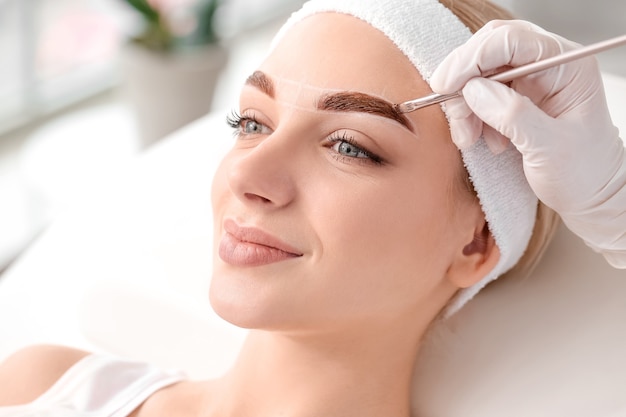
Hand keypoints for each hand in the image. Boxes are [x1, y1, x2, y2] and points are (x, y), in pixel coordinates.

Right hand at [430, 20, 625, 266]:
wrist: (588, 195)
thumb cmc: (583, 173)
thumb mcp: (549, 148)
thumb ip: (513, 116)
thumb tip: (474, 90)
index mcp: (567, 66)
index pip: (513, 41)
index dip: (474, 58)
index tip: (448, 86)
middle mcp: (547, 65)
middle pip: (490, 50)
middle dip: (464, 80)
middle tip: (452, 112)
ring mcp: (529, 80)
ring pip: (479, 73)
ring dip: (464, 104)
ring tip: (468, 137)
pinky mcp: (514, 97)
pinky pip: (478, 94)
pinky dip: (469, 115)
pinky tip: (480, 138)